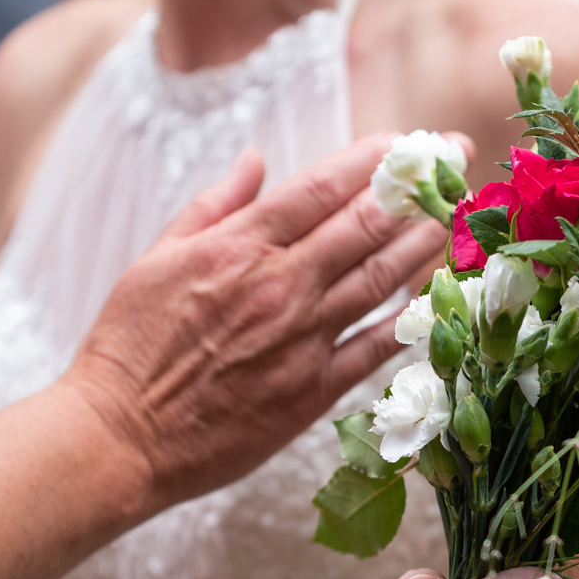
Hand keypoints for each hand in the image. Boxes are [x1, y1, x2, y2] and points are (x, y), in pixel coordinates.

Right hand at [63, 132, 454, 510]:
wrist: (120, 436)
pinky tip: (434, 298)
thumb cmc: (129, 345)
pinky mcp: (311, 392)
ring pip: (382, 280)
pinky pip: (374, 349)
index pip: (323, 186)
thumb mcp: (157, 257)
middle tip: (457, 162)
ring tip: (458, 218)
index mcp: (240, 246)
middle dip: (418, 188)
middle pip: (366, 224)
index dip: (373, 158)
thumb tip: (256, 159)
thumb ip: (214, 205)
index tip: (407, 141)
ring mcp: (301, 340)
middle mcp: (280, 286)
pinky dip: (408, 321)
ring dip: (426, 243)